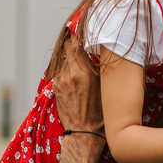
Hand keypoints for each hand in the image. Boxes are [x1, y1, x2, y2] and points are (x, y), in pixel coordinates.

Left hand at [51, 35, 104, 162]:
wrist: (84, 135)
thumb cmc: (101, 114)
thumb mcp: (106, 88)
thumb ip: (100, 68)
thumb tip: (101, 50)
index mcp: (84, 73)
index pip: (77, 44)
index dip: (78, 34)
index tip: (82, 27)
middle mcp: (70, 74)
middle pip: (68, 48)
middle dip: (73, 43)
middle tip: (80, 37)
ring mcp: (60, 81)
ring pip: (63, 59)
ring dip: (70, 56)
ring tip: (79, 55)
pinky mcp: (56, 88)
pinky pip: (60, 70)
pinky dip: (66, 67)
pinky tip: (75, 71)